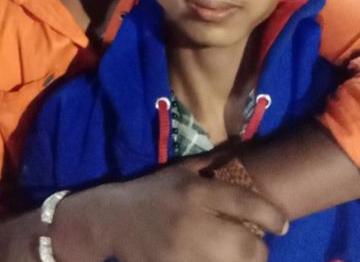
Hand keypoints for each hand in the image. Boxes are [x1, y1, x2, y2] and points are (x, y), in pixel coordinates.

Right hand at [51, 161, 287, 261]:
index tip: (282, 223)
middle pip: (247, 247)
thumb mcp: (180, 170)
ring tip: (237, 255)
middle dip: (258, 249)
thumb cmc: (152, 191)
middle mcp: (193, 223)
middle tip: (256, 244)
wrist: (112, 220)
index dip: (272, 216)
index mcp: (195, 191)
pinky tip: (217, 261)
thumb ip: (215, 161)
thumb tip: (247, 145)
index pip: (246, 204)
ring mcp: (184, 253)